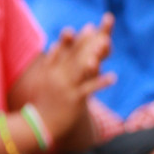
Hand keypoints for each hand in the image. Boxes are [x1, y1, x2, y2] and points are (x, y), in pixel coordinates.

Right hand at [32, 23, 116, 138]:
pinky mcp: (73, 100)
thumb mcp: (45, 80)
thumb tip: (56, 45)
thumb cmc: (45, 102)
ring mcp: (66, 87)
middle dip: (87, 41)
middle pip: (74, 56)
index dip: (79, 39)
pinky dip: (101, 83)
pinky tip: (113, 77)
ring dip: (94, 55)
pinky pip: (88, 89)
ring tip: (106, 45)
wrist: (40, 125)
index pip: (65, 51)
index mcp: (51, 70)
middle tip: (99, 30)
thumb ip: (52, 62)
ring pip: (80, 69)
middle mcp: (58, 76)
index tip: (90, 28)